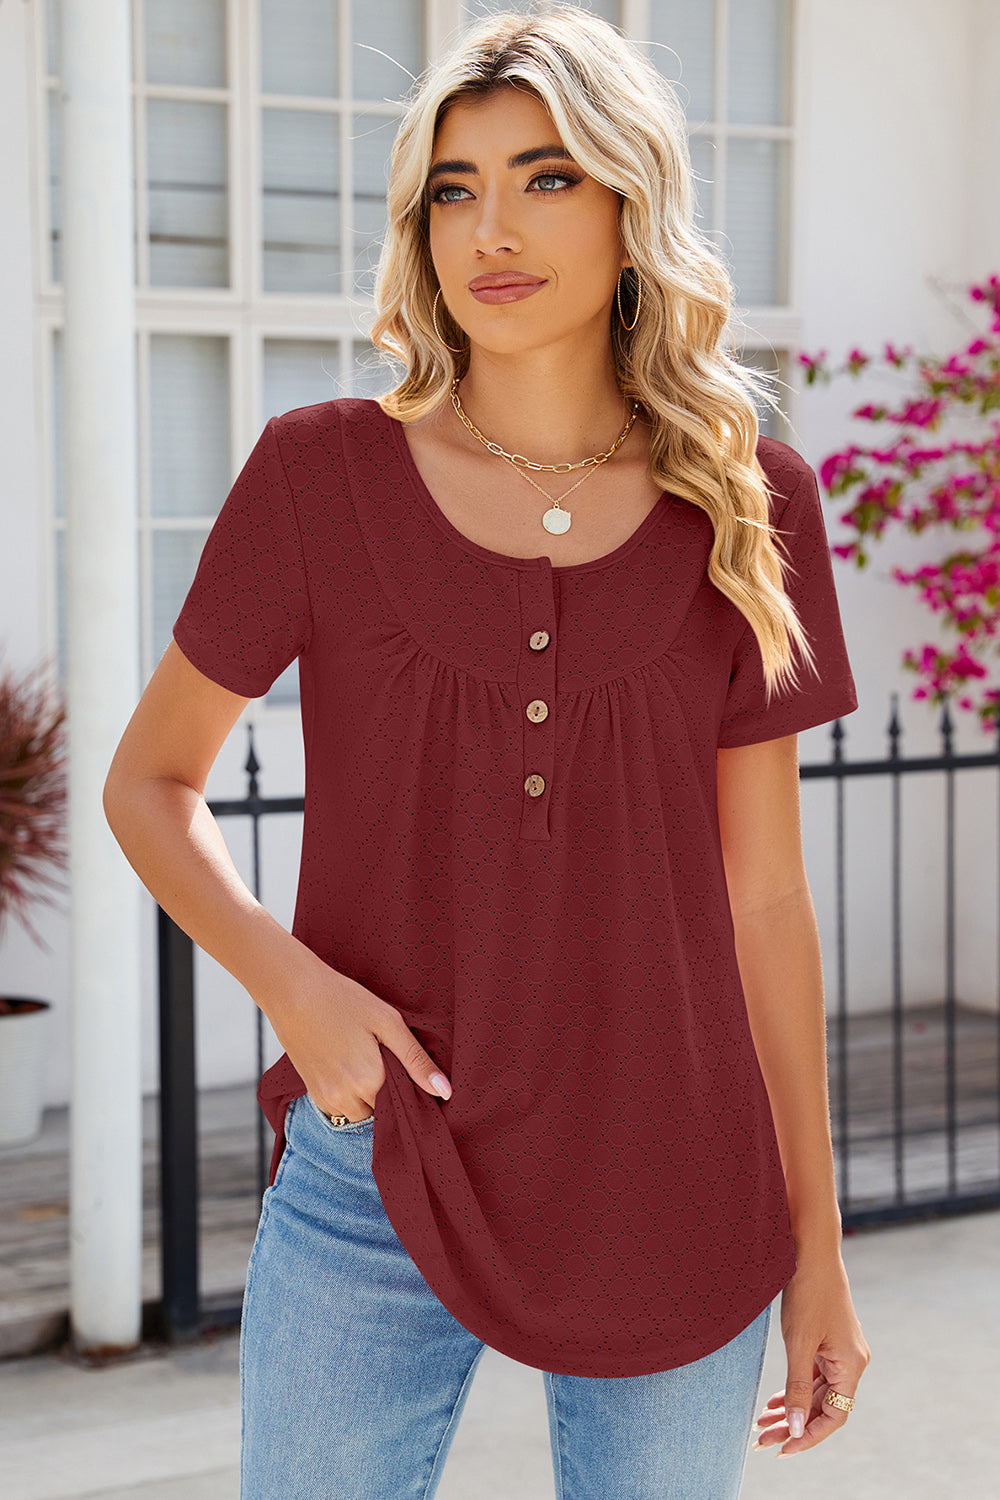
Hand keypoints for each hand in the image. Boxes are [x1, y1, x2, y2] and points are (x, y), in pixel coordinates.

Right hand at [257, 954, 451, 1121]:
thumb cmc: (343, 1000)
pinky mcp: (312, 1093)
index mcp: (371, 1081)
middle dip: (388, 1095)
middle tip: (386, 1061)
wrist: (292, 992)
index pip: (403, 1108)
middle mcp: (348, 1098)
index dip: (409, 1091)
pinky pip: (340, 1109)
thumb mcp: (387, 1023)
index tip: (407, 1071)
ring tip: (366, 1062)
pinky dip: (349, 1096)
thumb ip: (416, 1061)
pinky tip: (348, 1065)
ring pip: (360, 1114)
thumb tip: (445, 1092)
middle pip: (381, 1114)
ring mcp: (327, 1098)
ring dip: (368, 1098)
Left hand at [753, 1251, 869, 1455]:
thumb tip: (796, 1429)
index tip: (782, 1449)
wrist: (811, 1250)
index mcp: (851, 1366)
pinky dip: (795, 1389)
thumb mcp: (799, 1342)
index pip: (834, 1417)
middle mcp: (851, 1362)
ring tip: (762, 1424)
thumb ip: (798, 1387)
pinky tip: (775, 1401)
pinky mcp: (829, 1341)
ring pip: (817, 1392)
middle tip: (762, 1440)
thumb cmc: (807, 1292)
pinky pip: (814, 1375)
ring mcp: (841, 1351)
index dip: (808, 1437)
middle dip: (793, 1426)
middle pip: (824, 1407)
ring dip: (792, 1409)